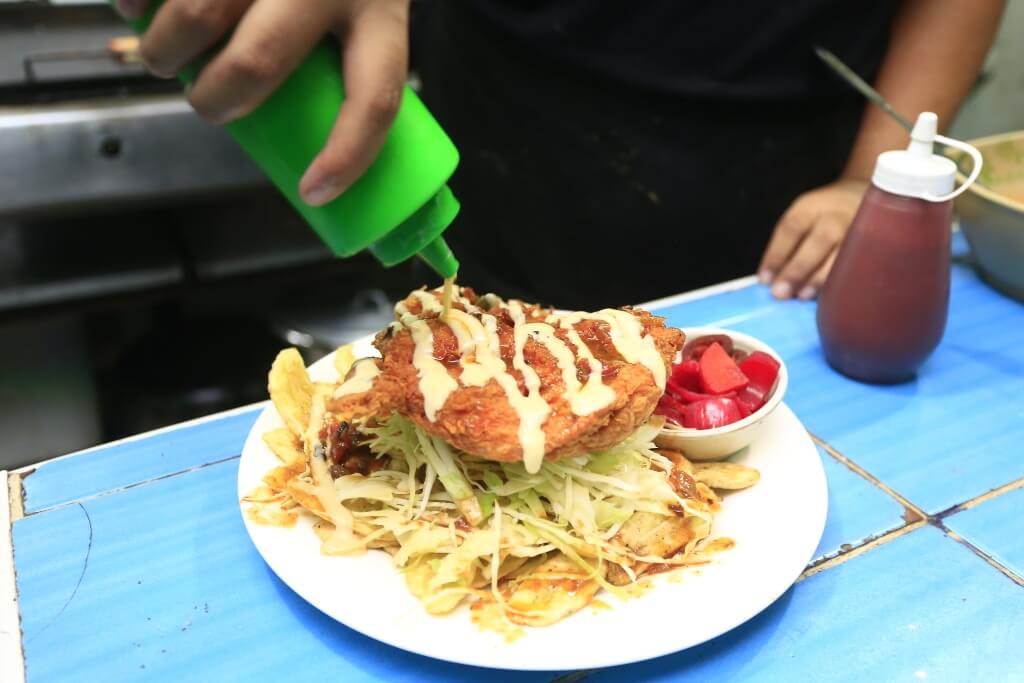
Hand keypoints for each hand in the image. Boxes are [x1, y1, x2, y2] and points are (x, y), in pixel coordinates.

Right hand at [114, 0, 410, 206]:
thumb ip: (341, 45)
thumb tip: (288, 121)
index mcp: (382, 7)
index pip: (377, 96)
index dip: (348, 154)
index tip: (313, 191)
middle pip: (258, 63)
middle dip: (213, 101)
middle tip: (201, 103)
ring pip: (197, 14)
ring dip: (161, 51)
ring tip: (157, 56)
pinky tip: (133, 3)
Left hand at [758, 178, 867, 299]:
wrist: (862, 197)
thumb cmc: (822, 217)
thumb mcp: (802, 218)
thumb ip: (786, 246)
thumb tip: (770, 281)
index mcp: (812, 207)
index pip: (791, 228)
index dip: (776, 255)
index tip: (764, 280)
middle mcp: (837, 216)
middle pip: (819, 241)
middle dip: (798, 269)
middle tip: (781, 293)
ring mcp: (860, 230)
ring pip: (843, 255)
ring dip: (821, 279)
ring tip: (803, 296)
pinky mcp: (876, 246)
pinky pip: (860, 266)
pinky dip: (843, 282)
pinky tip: (830, 296)